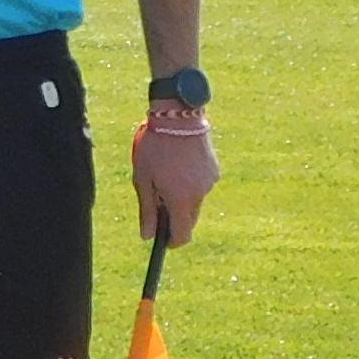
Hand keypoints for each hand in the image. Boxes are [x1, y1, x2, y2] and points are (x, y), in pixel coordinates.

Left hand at [131, 113, 218, 247]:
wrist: (178, 115)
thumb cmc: (155, 146)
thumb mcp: (143, 178)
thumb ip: (147, 210)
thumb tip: (147, 236)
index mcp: (181, 199)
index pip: (182, 234)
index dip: (173, 242)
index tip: (163, 243)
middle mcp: (200, 194)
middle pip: (189, 219)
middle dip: (175, 217)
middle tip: (158, 203)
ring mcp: (210, 181)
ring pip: (195, 200)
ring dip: (182, 197)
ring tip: (166, 175)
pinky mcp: (215, 169)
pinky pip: (201, 185)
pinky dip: (190, 183)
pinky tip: (178, 166)